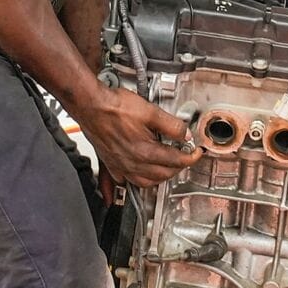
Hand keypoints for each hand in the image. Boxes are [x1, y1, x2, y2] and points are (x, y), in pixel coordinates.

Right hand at [73, 87, 198, 188]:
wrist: (91, 105)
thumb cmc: (115, 107)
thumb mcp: (151, 111)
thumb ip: (172, 125)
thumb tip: (185, 135)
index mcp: (145, 151)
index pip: (177, 161)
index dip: (191, 157)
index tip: (196, 152)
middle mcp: (132, 163)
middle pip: (163, 175)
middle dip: (178, 167)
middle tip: (185, 157)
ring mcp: (120, 165)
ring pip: (146, 182)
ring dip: (161, 177)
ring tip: (168, 167)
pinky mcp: (111, 164)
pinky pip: (127, 180)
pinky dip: (139, 180)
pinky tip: (141, 174)